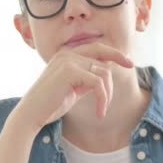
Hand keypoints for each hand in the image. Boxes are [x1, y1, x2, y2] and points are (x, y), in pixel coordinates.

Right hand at [12, 42, 133, 131]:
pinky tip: (100, 112)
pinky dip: (103, 99)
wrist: (31, 114)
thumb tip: (106, 71)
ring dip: (107, 94)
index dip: (114, 52)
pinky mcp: (70, 71)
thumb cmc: (51, 105)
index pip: (96, 47)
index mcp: (66, 55)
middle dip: (119, 59)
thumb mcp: (73, 88)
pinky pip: (98, 83)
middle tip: (131, 67)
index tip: (128, 62)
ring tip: (102, 109)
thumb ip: (87, 78)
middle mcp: (66, 54)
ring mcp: (68, 60)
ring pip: (103, 72)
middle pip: (102, 55)